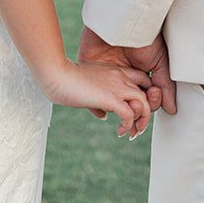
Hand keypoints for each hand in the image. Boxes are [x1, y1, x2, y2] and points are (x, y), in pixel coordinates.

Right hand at [38, 57, 152, 138]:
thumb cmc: (65, 78)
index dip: (142, 95)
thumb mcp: (87, 86)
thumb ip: (98, 98)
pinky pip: (130, 114)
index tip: (135, 110)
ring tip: (132, 131)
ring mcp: (117, 86)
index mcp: (115, 71)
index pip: (142, 79)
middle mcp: (120, 76)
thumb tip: (103, 115)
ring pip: (144, 103)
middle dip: (145, 112)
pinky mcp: (111, 98)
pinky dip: (129, 125)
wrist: (57, 74)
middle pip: (147, 93)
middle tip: (137, 126)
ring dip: (141, 120)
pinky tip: (121, 130)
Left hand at [78, 25, 177, 116]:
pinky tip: (104, 111)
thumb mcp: (160, 61)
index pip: (144, 97)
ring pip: (108, 101)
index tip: (153, 95)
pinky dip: (95, 106)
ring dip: (116, 112)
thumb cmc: (144, 36)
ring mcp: (105, 73)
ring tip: (124, 114)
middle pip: (127, 102)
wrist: (124, 22)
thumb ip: (165, 85)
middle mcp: (122, 75)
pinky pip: (88, 92)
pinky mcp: (89, 68)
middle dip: (133, 113)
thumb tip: (171, 109)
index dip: (149, 102)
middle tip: (138, 111)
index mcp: (138, 73)